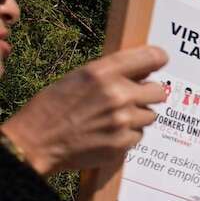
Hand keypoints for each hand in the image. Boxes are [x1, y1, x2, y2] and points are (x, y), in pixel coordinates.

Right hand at [0, 45, 168, 175]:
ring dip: (136, 116)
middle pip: (159, 91)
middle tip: (132, 98)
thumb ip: (111, 73)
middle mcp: (118, 95)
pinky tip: (107, 132)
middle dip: (147, 94)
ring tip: (111, 118)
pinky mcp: (124, 142)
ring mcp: (123, 121)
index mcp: (103, 73)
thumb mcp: (78, 78)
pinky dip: (127, 134)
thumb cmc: (53, 107)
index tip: (160, 61)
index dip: (158, 58)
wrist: (37, 141)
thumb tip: (142, 71)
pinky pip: (139, 135)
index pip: (150, 57)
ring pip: (150, 115)